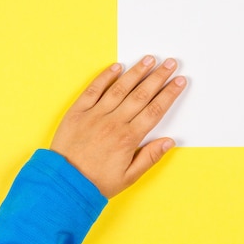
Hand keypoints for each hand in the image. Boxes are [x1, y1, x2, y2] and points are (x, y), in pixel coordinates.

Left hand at [50, 56, 186, 197]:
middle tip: (171, 63)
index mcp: (128, 138)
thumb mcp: (129, 177)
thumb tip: (169, 141)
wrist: (63, 184)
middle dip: (159, 76)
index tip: (180, 81)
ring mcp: (94, 115)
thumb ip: (150, 157)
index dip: (169, 94)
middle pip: (142, 94)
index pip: (155, 110)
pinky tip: (117, 66)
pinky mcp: (77, 112)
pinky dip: (105, 77)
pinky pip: (93, 90)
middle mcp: (113, 122)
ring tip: (150, 59)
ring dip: (137, 72)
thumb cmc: (96, 182)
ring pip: (120, 88)